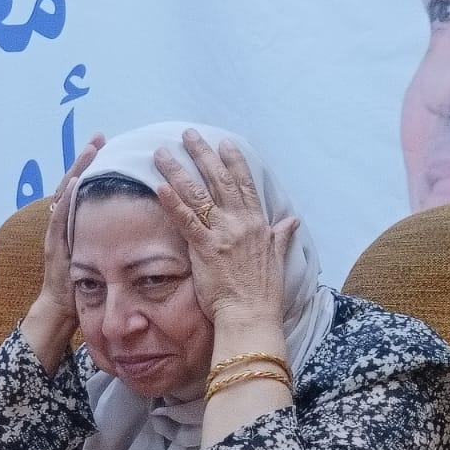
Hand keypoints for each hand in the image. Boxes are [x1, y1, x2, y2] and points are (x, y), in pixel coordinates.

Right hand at [22, 133, 102, 369]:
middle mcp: (65, 224)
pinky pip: (60, 218)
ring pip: (65, 195)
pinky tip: (73, 183)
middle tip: (97, 138)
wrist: (60, 310)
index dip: (93, 169)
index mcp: (77, 226)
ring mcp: (57, 233)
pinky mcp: (55, 244)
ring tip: (88, 152)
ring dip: (76, 172)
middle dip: (84, 161)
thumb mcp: (101, 259)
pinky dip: (65, 199)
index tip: (106, 147)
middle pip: (73, 185)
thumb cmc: (84, 288)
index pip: (85, 191)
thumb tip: (140, 228)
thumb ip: (112, 241)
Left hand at [154, 130, 297, 327]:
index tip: (224, 143)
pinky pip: (185, 220)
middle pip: (219, 180)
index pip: (245, 185)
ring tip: (161, 153)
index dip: (234, 162)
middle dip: (202, 154)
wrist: (252, 314)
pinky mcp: (205, 248)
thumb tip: (290, 221)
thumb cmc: (263, 292)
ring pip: (197, 194)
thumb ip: (280, 237)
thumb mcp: (278, 259)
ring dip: (178, 171)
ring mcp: (222, 234)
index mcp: (258, 224)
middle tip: (188, 134)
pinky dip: (172, 202)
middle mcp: (241, 223)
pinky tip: (159, 186)